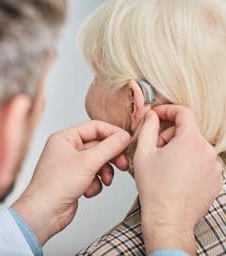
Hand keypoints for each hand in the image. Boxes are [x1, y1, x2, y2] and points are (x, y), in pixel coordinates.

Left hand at [12, 121, 129, 244]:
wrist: (44, 214)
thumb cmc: (56, 186)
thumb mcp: (88, 162)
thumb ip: (109, 147)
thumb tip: (124, 137)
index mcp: (66, 138)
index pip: (95, 128)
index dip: (112, 133)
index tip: (127, 141)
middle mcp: (68, 149)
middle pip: (98, 145)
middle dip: (111, 156)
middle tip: (122, 163)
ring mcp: (72, 164)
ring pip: (98, 161)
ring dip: (104, 172)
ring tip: (105, 181)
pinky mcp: (75, 178)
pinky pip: (94, 175)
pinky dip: (95, 183)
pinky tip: (88, 191)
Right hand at [133, 105, 222, 254]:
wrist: (168, 218)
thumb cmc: (155, 188)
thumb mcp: (144, 152)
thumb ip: (148, 127)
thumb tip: (152, 115)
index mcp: (190, 141)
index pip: (183, 113)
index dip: (168, 110)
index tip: (158, 115)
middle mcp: (207, 151)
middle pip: (187, 131)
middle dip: (169, 135)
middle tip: (156, 149)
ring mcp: (214, 166)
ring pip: (194, 146)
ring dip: (179, 149)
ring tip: (165, 165)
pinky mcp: (215, 179)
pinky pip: (201, 160)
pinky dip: (189, 161)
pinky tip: (176, 175)